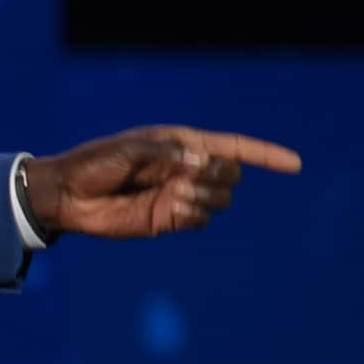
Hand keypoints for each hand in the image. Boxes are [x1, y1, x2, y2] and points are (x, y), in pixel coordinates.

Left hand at [22, 126, 301, 239]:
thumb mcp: (127, 150)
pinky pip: (200, 219)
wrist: (68, 195)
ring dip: (204, 195)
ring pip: (221, 199)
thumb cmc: (95, 163)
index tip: (295, 165)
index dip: (266, 155)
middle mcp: (186, 169)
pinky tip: (169, 208)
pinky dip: (193, 214)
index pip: (234, 147)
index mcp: (181, 144)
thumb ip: (165, 152)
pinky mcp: (169, 219)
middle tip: (187, 175)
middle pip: (232, 174)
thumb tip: (201, 160)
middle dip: (220, 174)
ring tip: (172, 192)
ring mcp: (180, 195)